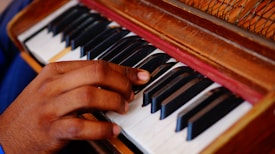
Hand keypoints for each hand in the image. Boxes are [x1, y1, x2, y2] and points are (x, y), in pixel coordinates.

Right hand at [0, 60, 149, 153]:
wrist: (6, 136)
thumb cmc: (35, 111)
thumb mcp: (53, 88)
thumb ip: (79, 81)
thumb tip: (113, 79)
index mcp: (55, 71)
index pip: (96, 63)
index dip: (122, 70)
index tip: (139, 76)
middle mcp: (53, 85)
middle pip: (96, 74)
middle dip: (121, 82)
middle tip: (131, 93)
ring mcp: (51, 107)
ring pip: (90, 96)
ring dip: (114, 101)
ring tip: (123, 109)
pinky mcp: (51, 130)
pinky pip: (82, 126)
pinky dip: (103, 128)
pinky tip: (114, 130)